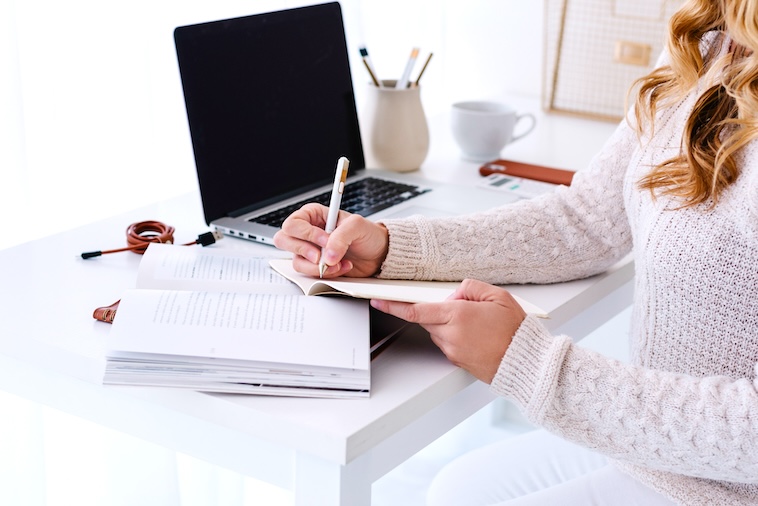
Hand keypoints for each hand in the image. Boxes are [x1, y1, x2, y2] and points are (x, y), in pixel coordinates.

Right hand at [273, 203, 389, 277]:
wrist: (378, 254)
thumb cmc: (368, 235)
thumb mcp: (357, 226)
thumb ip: (341, 237)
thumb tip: (327, 255)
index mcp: (314, 215)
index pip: (294, 223)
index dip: (307, 234)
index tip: (325, 240)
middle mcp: (308, 233)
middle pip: (284, 240)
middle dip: (303, 250)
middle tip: (320, 256)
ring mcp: (310, 251)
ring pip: (296, 261)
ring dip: (317, 266)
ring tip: (338, 262)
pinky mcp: (315, 267)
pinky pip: (309, 274)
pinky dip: (327, 274)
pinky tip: (341, 266)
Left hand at [370, 279, 526, 382]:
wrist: (525, 362)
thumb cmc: (515, 330)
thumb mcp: (497, 296)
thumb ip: (470, 288)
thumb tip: (454, 294)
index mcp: (457, 316)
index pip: (416, 310)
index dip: (393, 306)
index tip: (378, 301)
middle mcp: (450, 335)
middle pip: (428, 319)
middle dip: (438, 310)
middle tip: (465, 309)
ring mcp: (452, 350)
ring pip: (438, 331)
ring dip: (448, 324)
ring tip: (478, 324)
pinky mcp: (457, 361)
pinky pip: (448, 343)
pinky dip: (456, 336)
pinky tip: (477, 335)